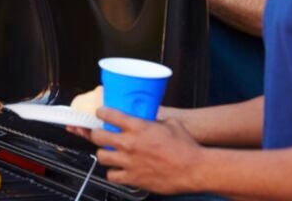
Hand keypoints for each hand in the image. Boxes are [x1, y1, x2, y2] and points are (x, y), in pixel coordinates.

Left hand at [69, 107, 203, 194]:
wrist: (195, 169)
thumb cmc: (186, 147)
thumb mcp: (171, 124)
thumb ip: (155, 121)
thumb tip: (151, 119)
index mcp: (139, 127)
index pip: (109, 115)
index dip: (101, 113)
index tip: (100, 113)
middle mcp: (130, 144)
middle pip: (98, 136)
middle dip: (96, 134)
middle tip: (100, 134)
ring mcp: (130, 162)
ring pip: (101, 156)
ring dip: (103, 154)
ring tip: (109, 153)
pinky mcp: (133, 178)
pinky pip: (112, 176)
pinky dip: (113, 173)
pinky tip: (118, 170)